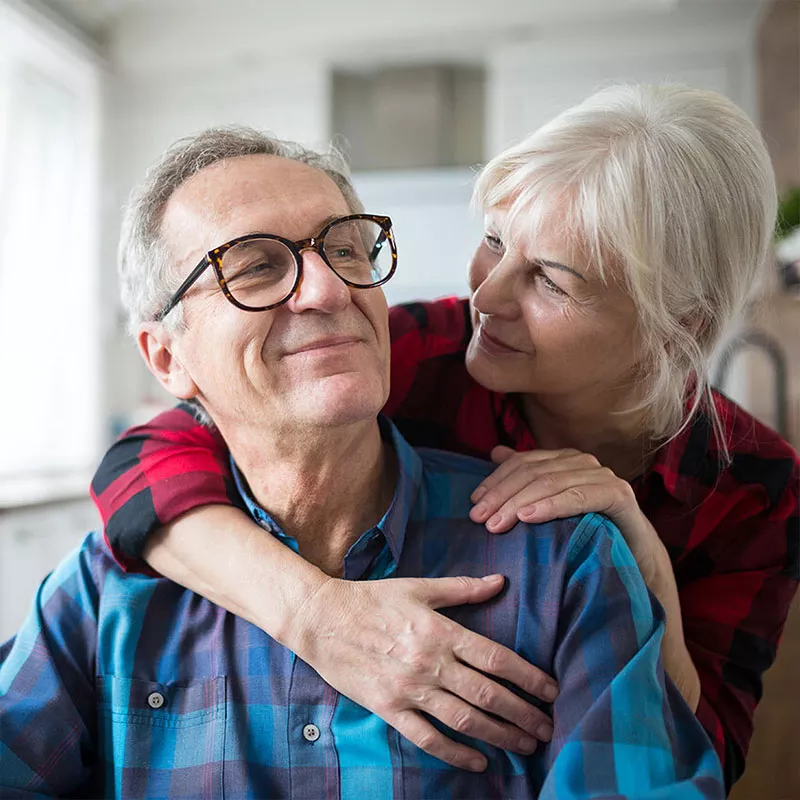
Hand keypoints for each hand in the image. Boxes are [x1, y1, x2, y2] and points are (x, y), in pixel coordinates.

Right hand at [288, 574, 557, 771]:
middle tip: (548, 728)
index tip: (550, 691)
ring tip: (526, 746)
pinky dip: (455, 753)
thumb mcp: (418, 587)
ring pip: (464, 720)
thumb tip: (500, 581)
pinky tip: (478, 762)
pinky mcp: (389, 708)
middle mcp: (430, 663)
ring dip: (499, 736)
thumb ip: (462, 588)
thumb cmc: (372, 599)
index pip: (495, 658)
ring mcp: (409, 689)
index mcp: (440, 631)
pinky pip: (427, 737)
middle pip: (487, 694)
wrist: (322, 619)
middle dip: (523, 714)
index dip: (527, 677)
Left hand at [470, 447, 664, 582]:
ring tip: (497, 522)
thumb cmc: (589, 532)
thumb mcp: (551, 507)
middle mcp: (582, 462)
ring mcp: (602, 476)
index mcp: (564, 460)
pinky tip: (527, 517)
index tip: (474, 503)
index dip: (495, 480)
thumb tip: (495, 452)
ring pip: (550, 482)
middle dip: (501, 495)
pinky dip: (550, 506)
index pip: (522, 463)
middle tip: (479, 518)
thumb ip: (527, 478)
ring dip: (519, 502)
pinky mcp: (618, 494)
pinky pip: (578, 496)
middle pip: (532, 472)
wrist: (636, 559)